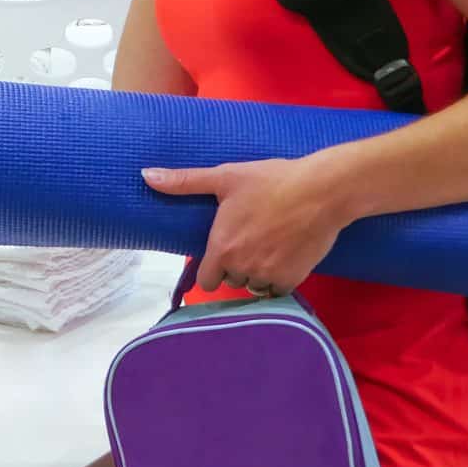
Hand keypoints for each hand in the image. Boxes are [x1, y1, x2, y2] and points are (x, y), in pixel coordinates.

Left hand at [142, 155, 350, 296]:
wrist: (322, 191)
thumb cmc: (271, 180)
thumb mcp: (225, 176)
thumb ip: (184, 182)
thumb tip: (145, 175)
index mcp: (222, 248)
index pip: (207, 281)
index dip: (213, 268)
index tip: (224, 252)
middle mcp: (242, 267)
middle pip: (232, 281)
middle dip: (237, 267)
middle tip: (250, 241)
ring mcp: (269, 275)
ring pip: (255, 287)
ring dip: (258, 275)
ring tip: (268, 247)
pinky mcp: (293, 279)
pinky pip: (278, 291)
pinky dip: (279, 280)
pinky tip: (285, 257)